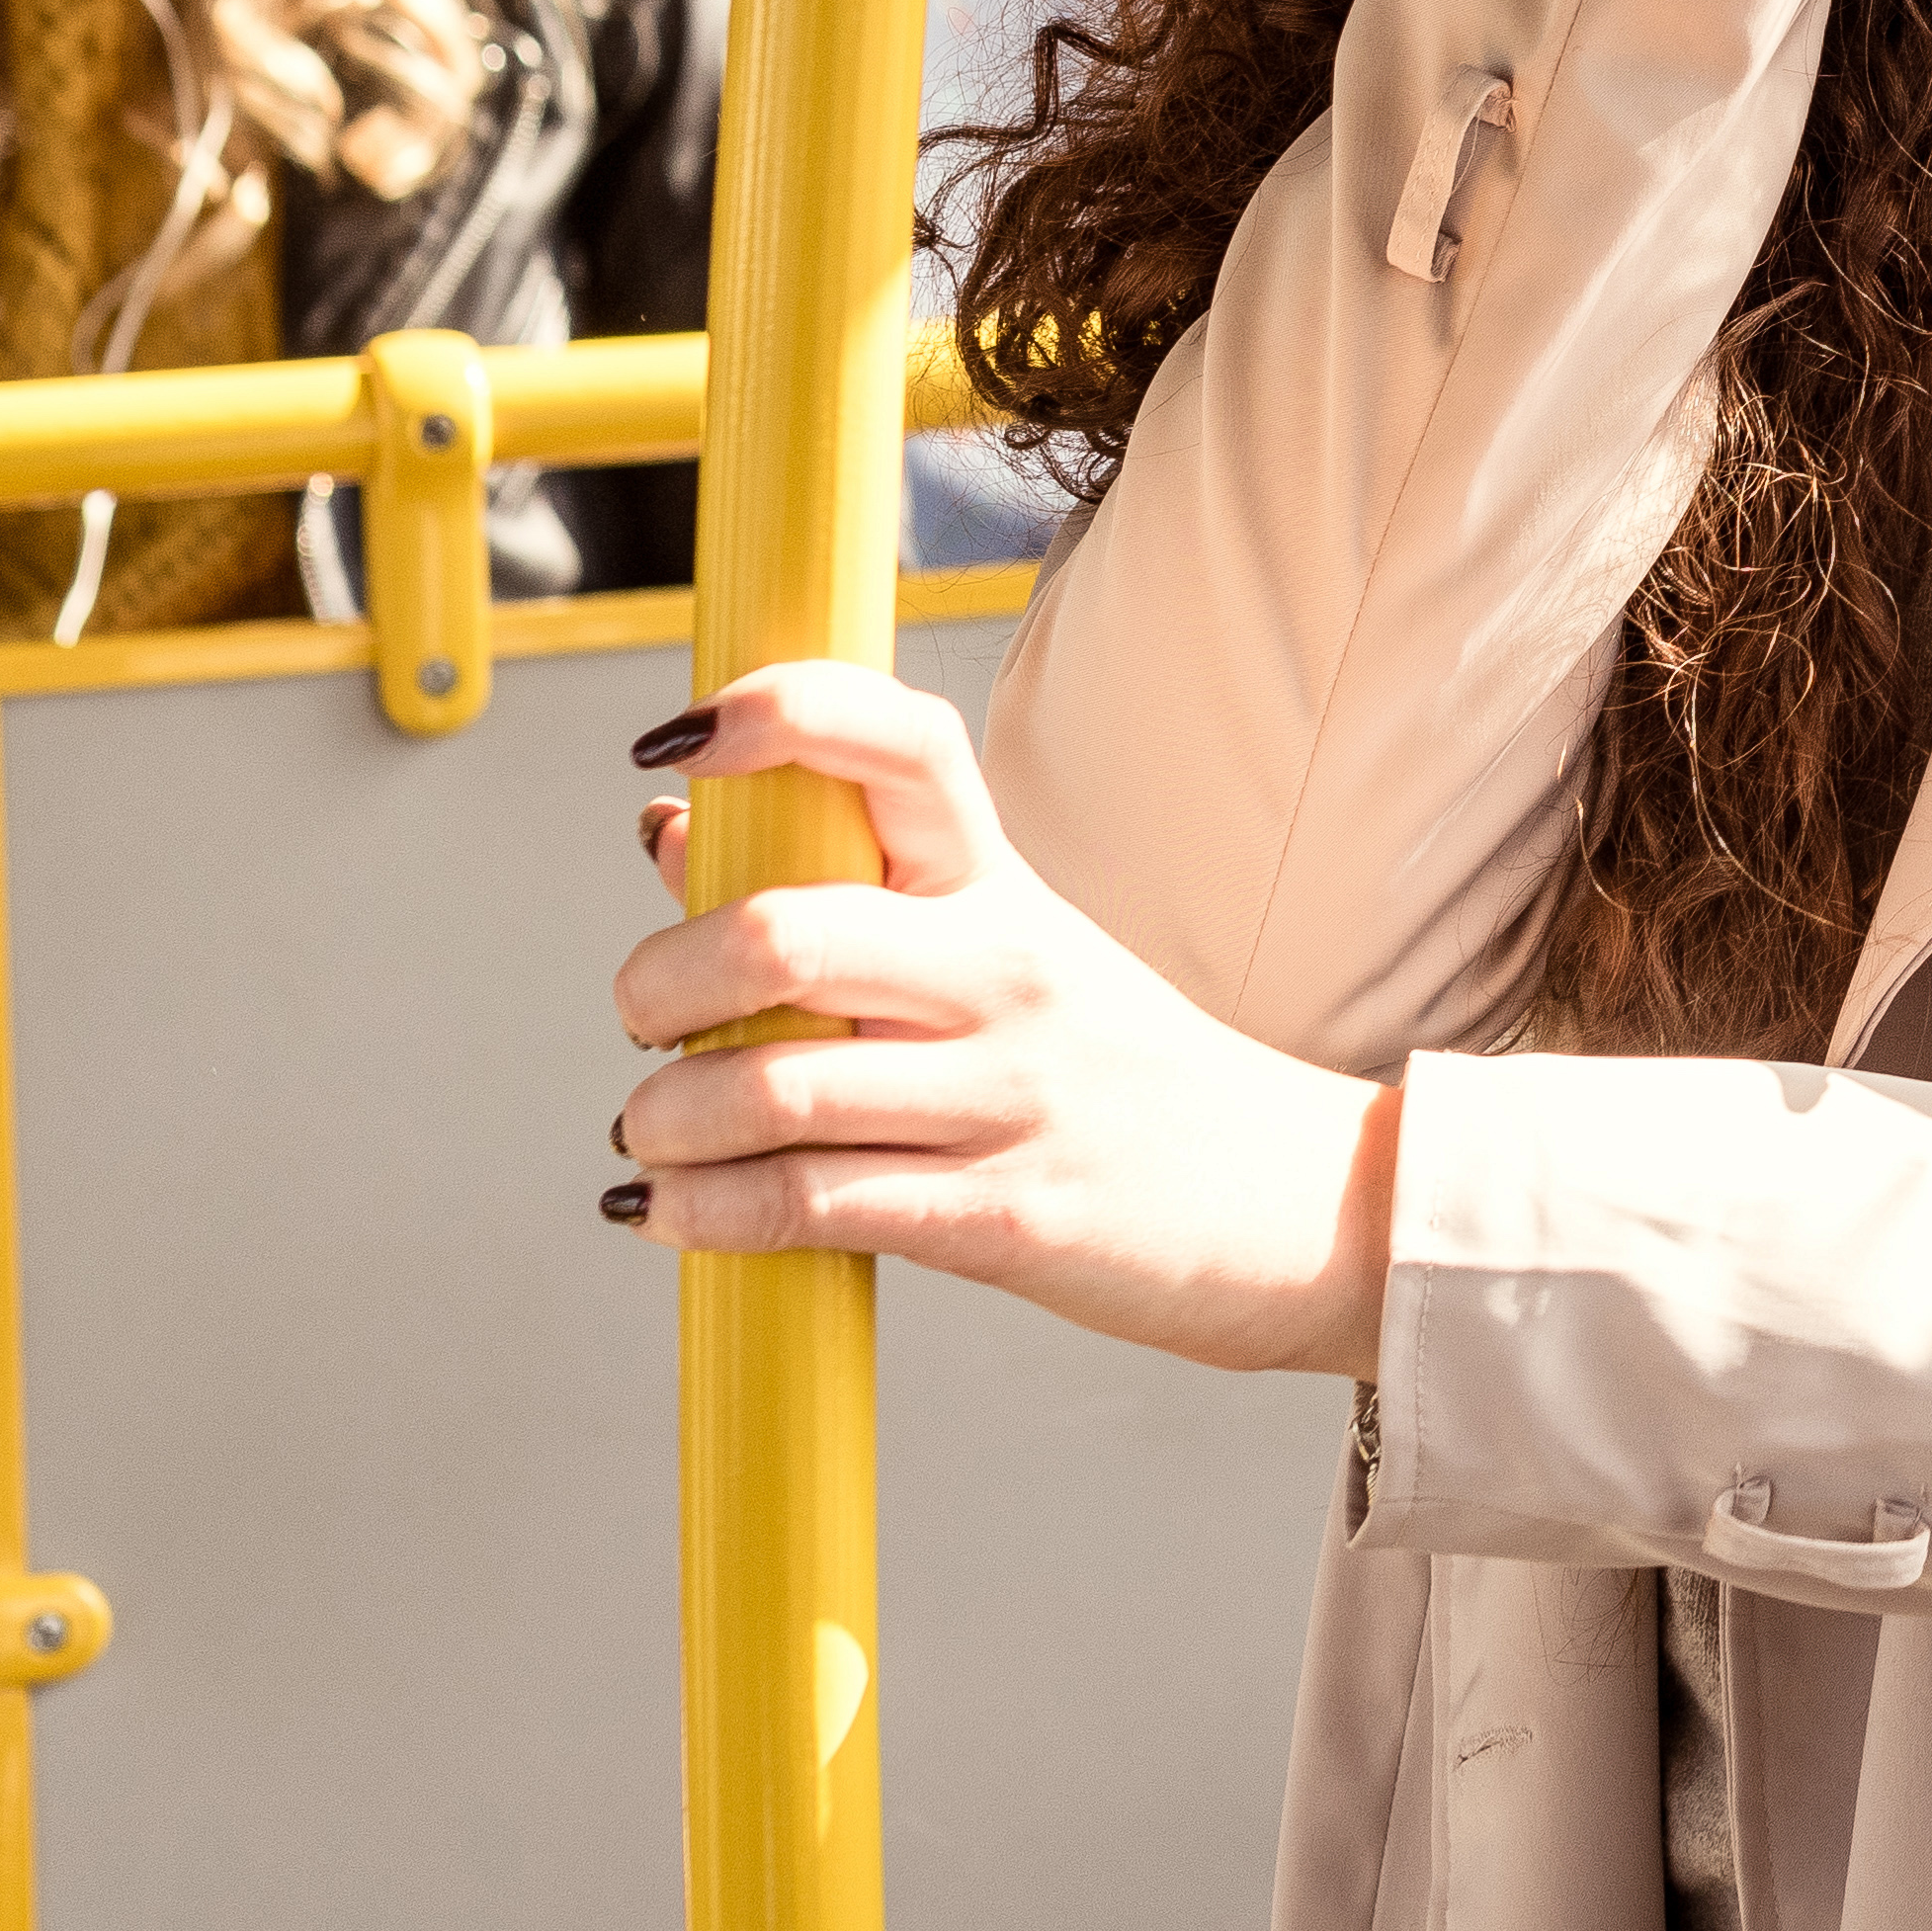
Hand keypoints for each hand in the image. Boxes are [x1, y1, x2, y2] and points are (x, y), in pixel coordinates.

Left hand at [608, 664, 1394, 1377]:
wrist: (1286, 1203)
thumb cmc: (1120, 1070)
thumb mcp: (1008, 952)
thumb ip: (844, 892)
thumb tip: (675, 835)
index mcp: (1004, 887)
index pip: (903, 745)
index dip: (779, 714)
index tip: (677, 736)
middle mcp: (1007, 972)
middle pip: (787, 930)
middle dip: (659, 980)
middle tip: (646, 1013)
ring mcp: (1008, 1095)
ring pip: (772, 1087)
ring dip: (665, 1117)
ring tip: (652, 1129)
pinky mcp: (998, 1216)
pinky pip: (806, 1204)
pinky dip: (701, 1212)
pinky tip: (671, 1209)